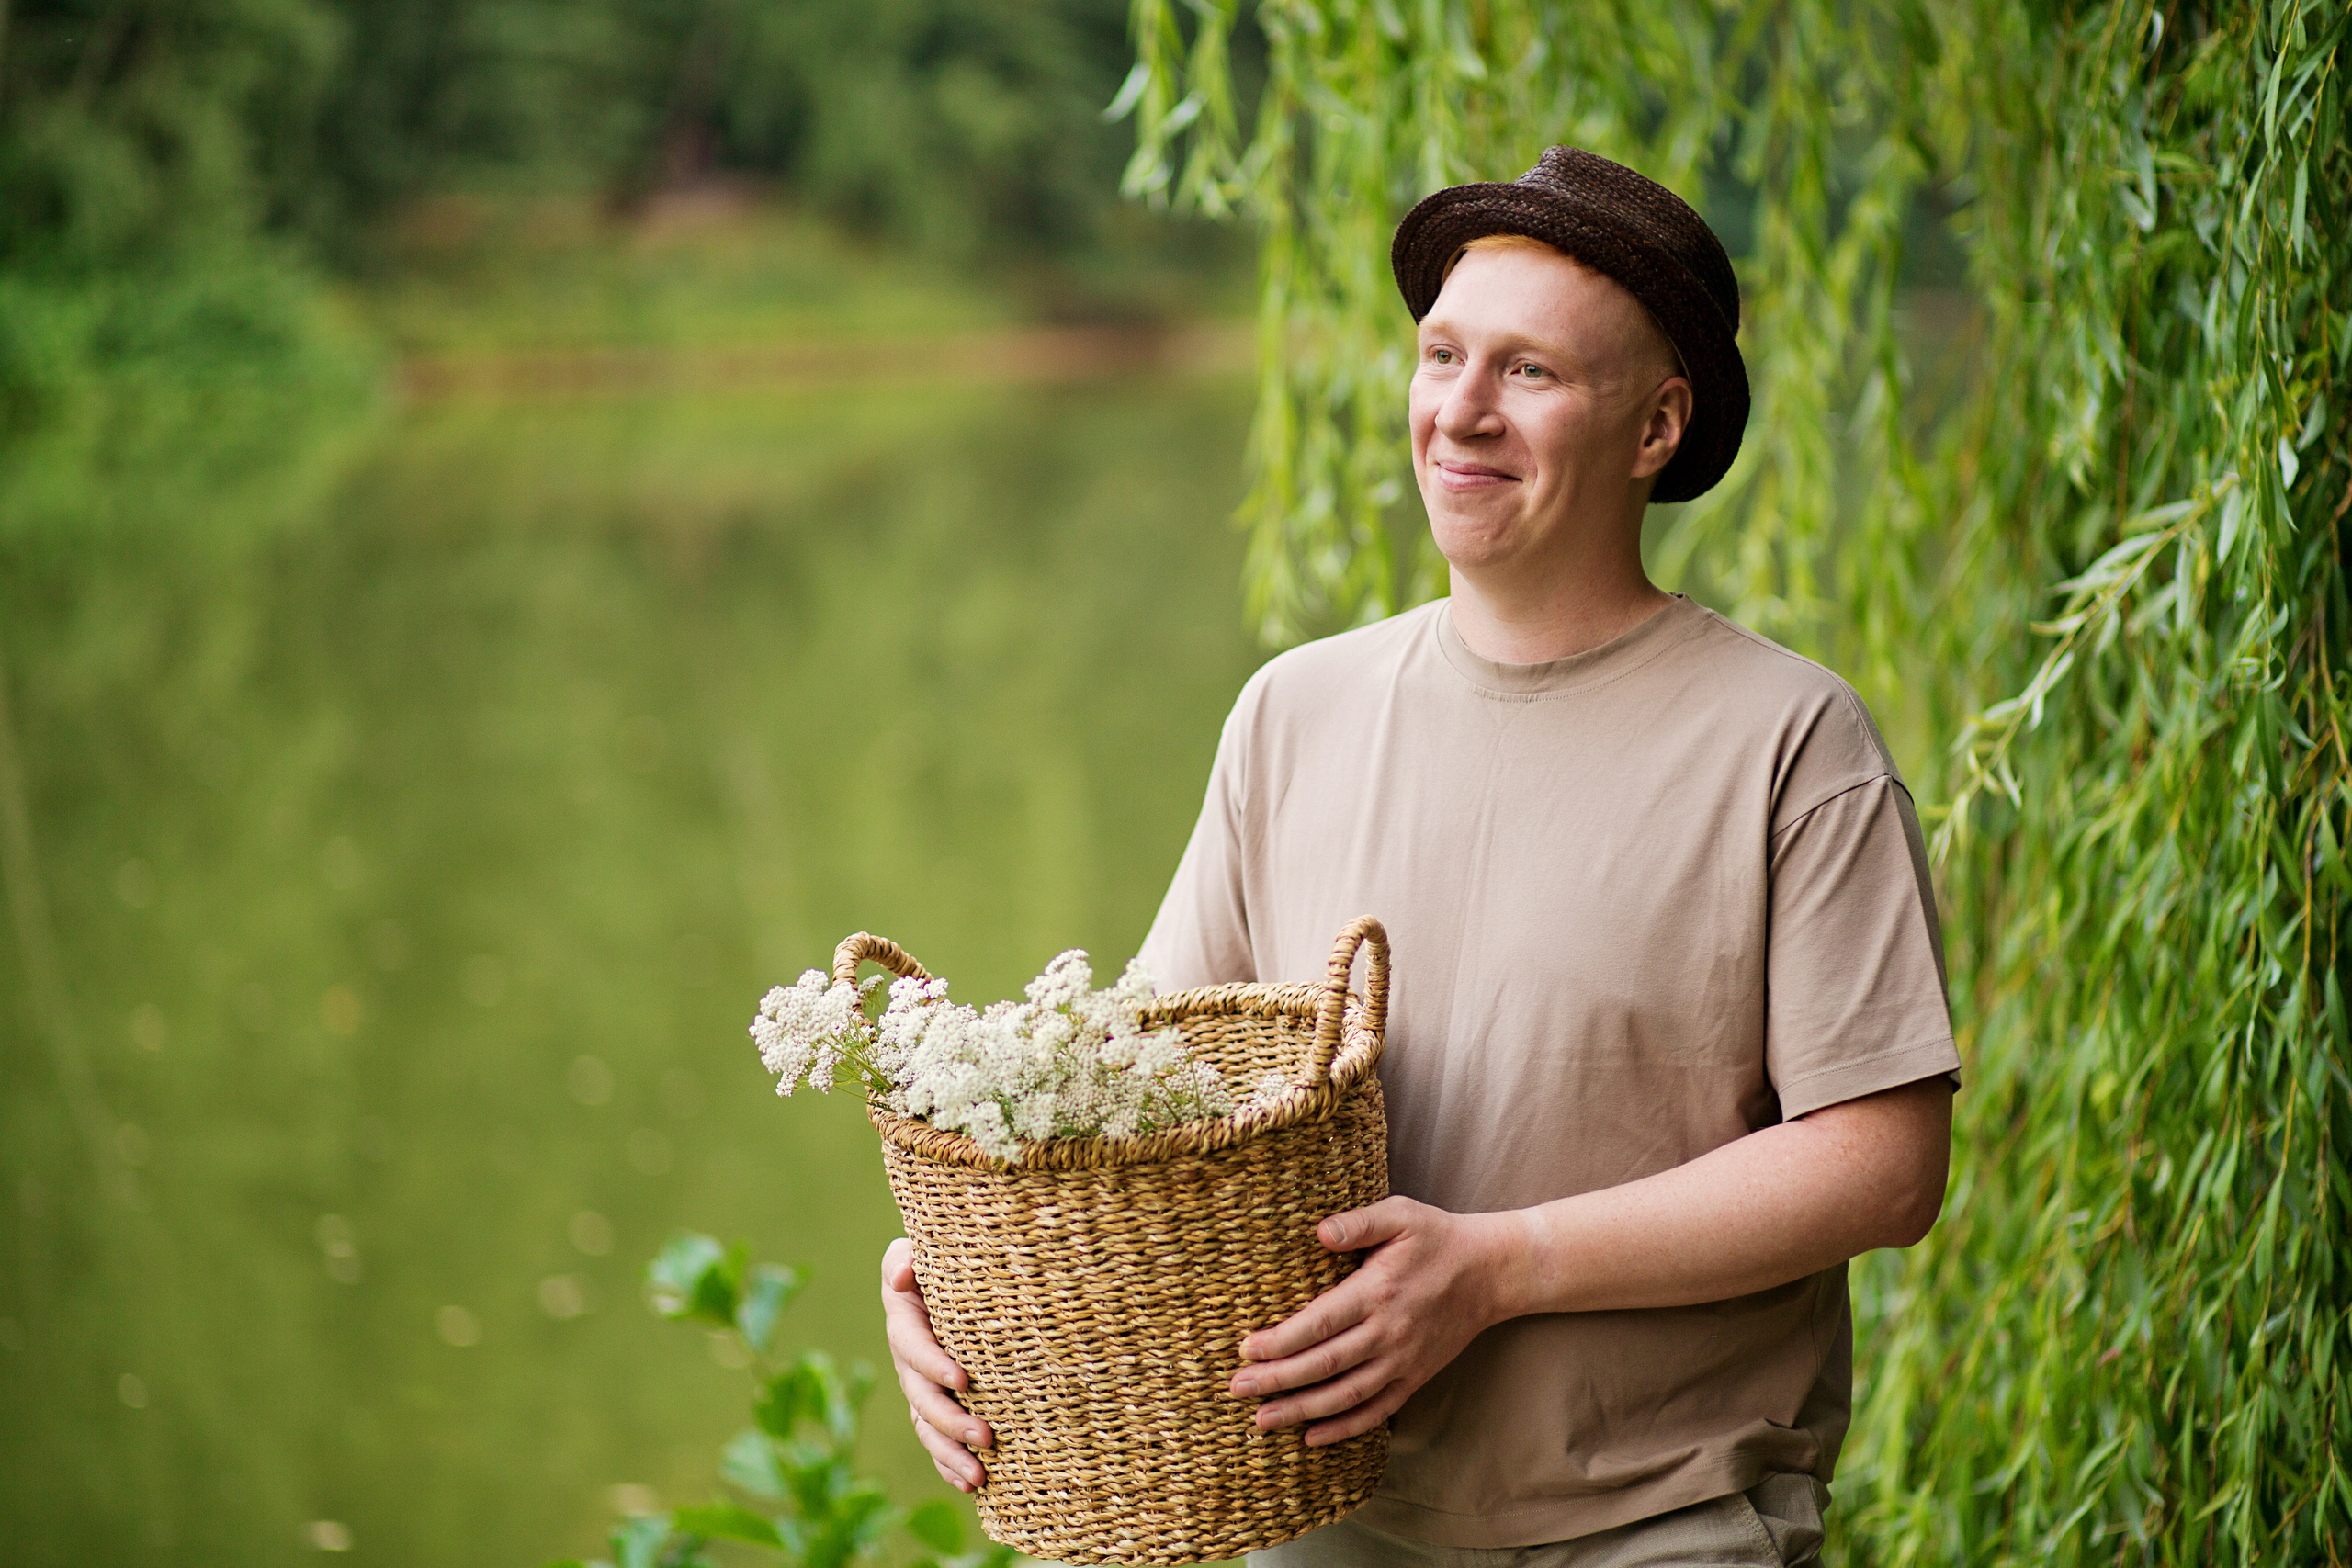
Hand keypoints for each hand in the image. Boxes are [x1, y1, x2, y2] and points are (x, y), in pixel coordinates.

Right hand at [881, 1237, 992, 1490]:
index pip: (912, 1346)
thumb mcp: (922, 1249)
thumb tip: (903, 1276)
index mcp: (904, 1321)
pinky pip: (936, 1442)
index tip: (963, 1379)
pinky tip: (972, 1485)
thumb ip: (906, 1258)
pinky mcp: (935, 1407)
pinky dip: (949, 1465)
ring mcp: (920, 1388)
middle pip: (921, 1397)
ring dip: (951, 1454)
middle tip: (987, 1436)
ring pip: (927, 1428)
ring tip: (981, 1476)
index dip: (933, 1364)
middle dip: (951, 1421)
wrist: (961, 1278)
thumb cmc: (948, 1260)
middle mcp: (908, 1361)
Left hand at [1227, 1197, 1512, 1445]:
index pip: (1319, 1324)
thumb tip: (1319, 1231)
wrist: (1491, 1272)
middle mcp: (1388, 1332)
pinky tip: (1312, 1437)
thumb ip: (1359, 1222)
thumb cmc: (1437, 1238)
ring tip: (1262, 1419)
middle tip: (1237, 1389)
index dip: (1280, 1341)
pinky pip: (1377, 1411)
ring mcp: (1402, 1361)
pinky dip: (1344, 1428)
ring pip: (1346, 1395)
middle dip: (1277, 1380)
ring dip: (1301, 1410)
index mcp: (1377, 1292)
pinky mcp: (1414, 1378)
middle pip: (1324, 1365)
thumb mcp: (1401, 1214)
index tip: (1245, 1349)